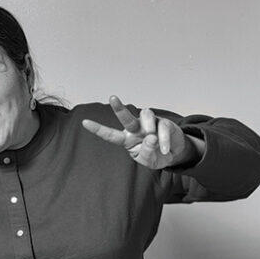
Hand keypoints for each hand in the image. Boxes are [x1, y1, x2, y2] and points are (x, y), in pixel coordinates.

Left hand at [82, 96, 200, 170]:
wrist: (174, 155)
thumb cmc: (156, 156)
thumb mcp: (149, 161)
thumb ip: (147, 152)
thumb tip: (151, 137)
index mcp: (127, 140)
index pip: (111, 135)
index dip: (98, 129)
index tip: (85, 122)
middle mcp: (136, 129)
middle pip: (126, 117)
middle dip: (119, 108)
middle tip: (112, 98)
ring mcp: (150, 124)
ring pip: (145, 115)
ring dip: (149, 128)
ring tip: (152, 139)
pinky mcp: (163, 122)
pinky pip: (162, 126)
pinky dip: (163, 139)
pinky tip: (164, 149)